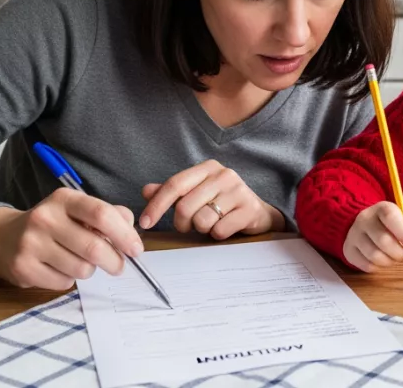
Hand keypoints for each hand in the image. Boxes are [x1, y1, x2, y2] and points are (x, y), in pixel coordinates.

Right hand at [0, 188, 142, 289]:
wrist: (3, 239)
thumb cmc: (53, 224)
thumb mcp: (76, 210)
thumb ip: (108, 215)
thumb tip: (130, 230)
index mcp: (63, 199)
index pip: (102, 214)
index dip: (124, 234)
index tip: (136, 249)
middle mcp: (45, 218)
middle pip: (94, 247)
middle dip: (115, 261)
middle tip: (119, 266)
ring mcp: (31, 244)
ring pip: (82, 269)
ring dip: (90, 270)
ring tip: (80, 261)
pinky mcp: (23, 268)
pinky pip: (64, 283)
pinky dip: (70, 280)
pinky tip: (59, 268)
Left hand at [138, 159, 285, 238]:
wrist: (257, 212)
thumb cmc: (222, 203)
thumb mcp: (197, 193)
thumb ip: (172, 192)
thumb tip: (146, 190)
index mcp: (208, 168)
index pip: (174, 184)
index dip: (156, 205)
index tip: (145, 223)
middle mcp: (224, 175)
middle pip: (185, 206)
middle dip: (182, 223)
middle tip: (189, 227)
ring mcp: (239, 191)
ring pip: (202, 220)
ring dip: (202, 229)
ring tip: (211, 224)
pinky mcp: (249, 209)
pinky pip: (219, 230)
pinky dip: (217, 235)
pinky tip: (225, 228)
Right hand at [343, 201, 402, 271]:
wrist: (360, 225)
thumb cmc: (386, 224)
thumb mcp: (401, 219)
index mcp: (380, 209)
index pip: (390, 217)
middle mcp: (364, 220)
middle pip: (383, 240)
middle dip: (398, 252)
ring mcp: (354, 235)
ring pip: (375, 256)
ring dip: (389, 261)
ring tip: (393, 257)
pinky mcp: (348, 250)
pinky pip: (367, 265)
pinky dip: (378, 267)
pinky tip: (381, 259)